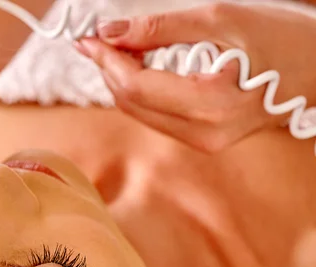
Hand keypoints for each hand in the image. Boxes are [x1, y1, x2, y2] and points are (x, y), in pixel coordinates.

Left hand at [75, 3, 315, 152]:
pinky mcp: (204, 141)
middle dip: (109, 70)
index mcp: (211, 104)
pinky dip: (141, 92)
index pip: (136, 87)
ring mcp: (204, 142)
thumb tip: (110, 32)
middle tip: (96, 39)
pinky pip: (158, 117)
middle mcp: (204, 133)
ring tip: (114, 49)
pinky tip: (139, 68)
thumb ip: (160, 27)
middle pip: (133, 104)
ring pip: (141, 113)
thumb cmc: (284, 38)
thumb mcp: (222, 19)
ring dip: (122, 81)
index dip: (107, 60)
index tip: (87, 37)